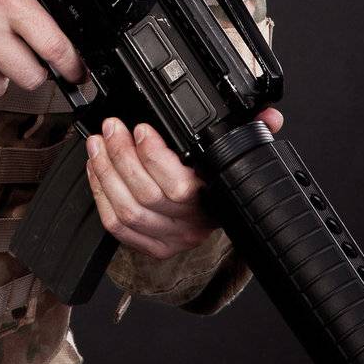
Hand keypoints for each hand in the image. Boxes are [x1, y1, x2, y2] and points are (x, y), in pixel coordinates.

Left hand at [86, 106, 283, 258]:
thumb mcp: (237, 155)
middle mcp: (189, 225)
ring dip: (106, 173)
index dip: (154, 157)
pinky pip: (115, 225)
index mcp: (212, 201)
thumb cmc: (223, 184)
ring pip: (126, 211)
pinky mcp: (148, 246)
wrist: (215, 219)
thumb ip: (251, 131)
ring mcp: (166, 239)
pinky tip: (96, 169)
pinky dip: (100, 194)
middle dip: (121, 156)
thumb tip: (267, 116)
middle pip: (146, 195)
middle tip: (112, 128)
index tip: (141, 128)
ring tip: (98, 144)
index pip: (179, 187)